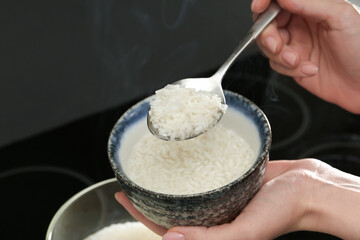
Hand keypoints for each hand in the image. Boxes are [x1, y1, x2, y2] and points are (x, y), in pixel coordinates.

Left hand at [116, 159, 359, 239]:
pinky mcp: (231, 178)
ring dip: (169, 179)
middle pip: (174, 205)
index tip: (124, 195)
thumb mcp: (245, 232)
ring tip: (151, 165)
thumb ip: (210, 239)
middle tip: (131, 178)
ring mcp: (222, 194)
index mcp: (214, 230)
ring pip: (188, 188)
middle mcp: (215, 213)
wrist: (309, 188)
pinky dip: (192, 165)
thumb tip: (170, 239)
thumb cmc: (285, 213)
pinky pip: (206, 171)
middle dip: (150, 193)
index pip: (168, 226)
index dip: (143, 213)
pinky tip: (182, 155)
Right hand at [253, 0, 359, 113]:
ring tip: (297, 60)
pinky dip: (290, 69)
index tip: (259, 8)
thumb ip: (308, 3)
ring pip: (267, 46)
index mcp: (311, 7)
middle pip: (267, 24)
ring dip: (280, 56)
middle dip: (267, 35)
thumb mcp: (339, 17)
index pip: (279, 1)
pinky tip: (310, 69)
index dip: (265, 2)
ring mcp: (295, 45)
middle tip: (276, 45)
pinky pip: (276, 65)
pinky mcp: (292, 65)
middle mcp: (300, 24)